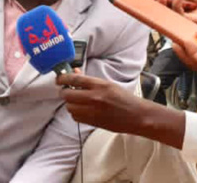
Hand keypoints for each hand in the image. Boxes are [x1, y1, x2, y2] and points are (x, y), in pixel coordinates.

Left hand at [57, 74, 187, 149]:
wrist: (137, 116)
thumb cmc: (124, 98)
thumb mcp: (108, 84)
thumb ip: (89, 81)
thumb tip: (74, 73)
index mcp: (99, 85)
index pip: (74, 79)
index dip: (62, 78)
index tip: (58, 78)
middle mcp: (94, 98)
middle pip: (67, 95)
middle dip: (64, 92)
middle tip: (66, 90)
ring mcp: (93, 111)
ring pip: (69, 107)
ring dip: (69, 103)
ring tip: (76, 101)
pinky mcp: (92, 122)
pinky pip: (75, 117)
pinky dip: (75, 113)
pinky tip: (81, 110)